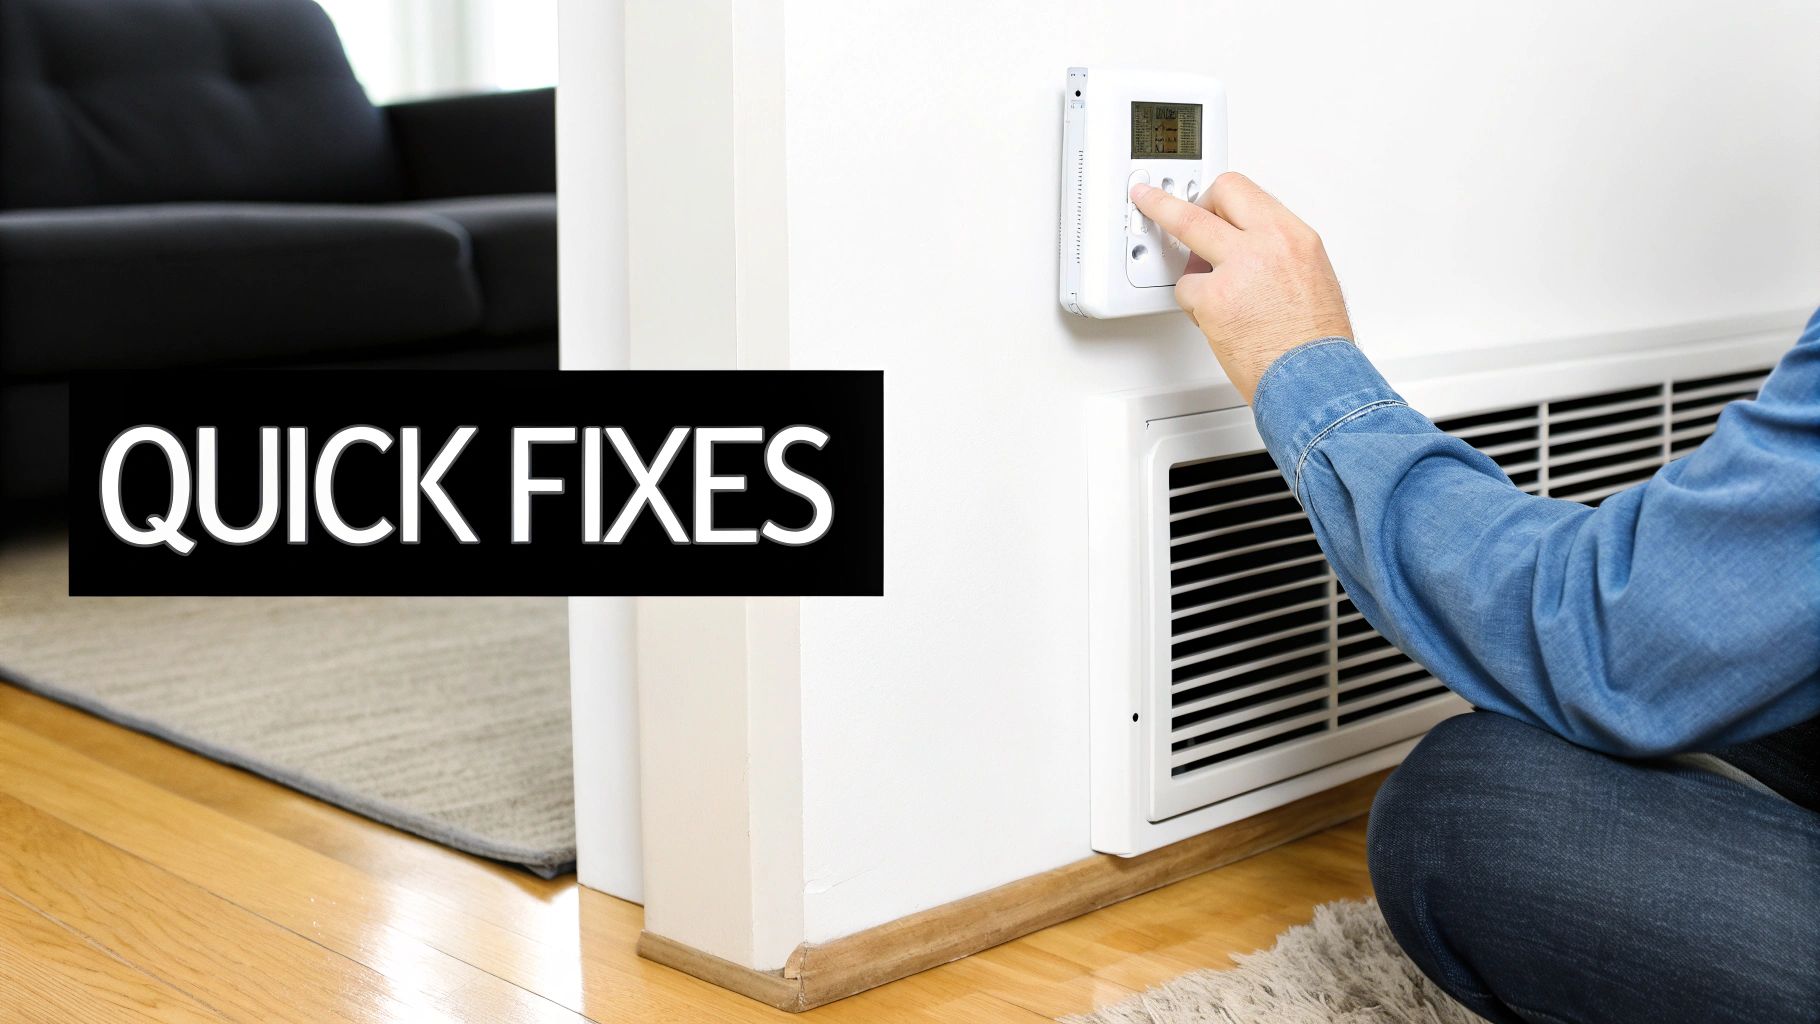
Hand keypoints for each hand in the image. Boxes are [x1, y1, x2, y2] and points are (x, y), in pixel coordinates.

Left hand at [1131, 172, 1352, 403]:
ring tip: (1214, 293)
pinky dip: (1195, 306)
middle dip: (1173, 200)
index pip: (1243, 191)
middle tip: (1150, 201)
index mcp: (1292, 235)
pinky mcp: (1213, 298)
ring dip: (1191, 267)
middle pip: (1212, 197)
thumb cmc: (1315, 340)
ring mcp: (1237, 268)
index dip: (1215, 196)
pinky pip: (1185, 289)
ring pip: (1187, 238)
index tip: (1201, 198)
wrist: (1313, 377)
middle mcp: (1266, 243)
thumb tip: (1248, 241)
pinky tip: (1217, 321)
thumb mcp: (1311, 274)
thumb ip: (1276, 250)